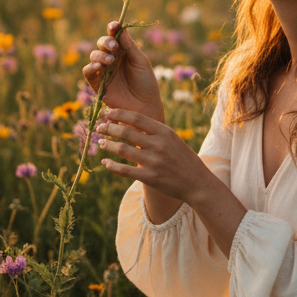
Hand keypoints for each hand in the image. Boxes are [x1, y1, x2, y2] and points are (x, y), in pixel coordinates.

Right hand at [83, 21, 163, 121]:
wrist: (145, 107)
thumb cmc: (146, 84)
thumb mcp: (141, 63)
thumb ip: (130, 47)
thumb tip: (121, 29)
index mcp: (123, 51)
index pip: (115, 36)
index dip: (113, 28)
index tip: (115, 25)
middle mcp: (112, 59)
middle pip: (102, 43)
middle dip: (106, 42)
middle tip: (114, 47)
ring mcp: (103, 70)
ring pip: (94, 55)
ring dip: (100, 54)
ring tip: (110, 60)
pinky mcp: (97, 83)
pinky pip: (88, 71)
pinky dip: (91, 67)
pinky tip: (99, 66)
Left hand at [98, 108, 246, 255]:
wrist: (197, 182)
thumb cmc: (182, 158)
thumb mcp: (171, 138)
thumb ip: (152, 131)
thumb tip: (128, 121)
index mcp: (163, 132)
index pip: (135, 117)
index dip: (118, 114)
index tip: (107, 113)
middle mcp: (158, 145)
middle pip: (126, 132)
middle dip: (109, 128)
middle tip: (99, 127)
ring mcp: (153, 162)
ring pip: (123, 150)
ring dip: (108, 145)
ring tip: (100, 142)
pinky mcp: (150, 177)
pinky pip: (125, 170)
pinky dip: (112, 166)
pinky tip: (105, 163)